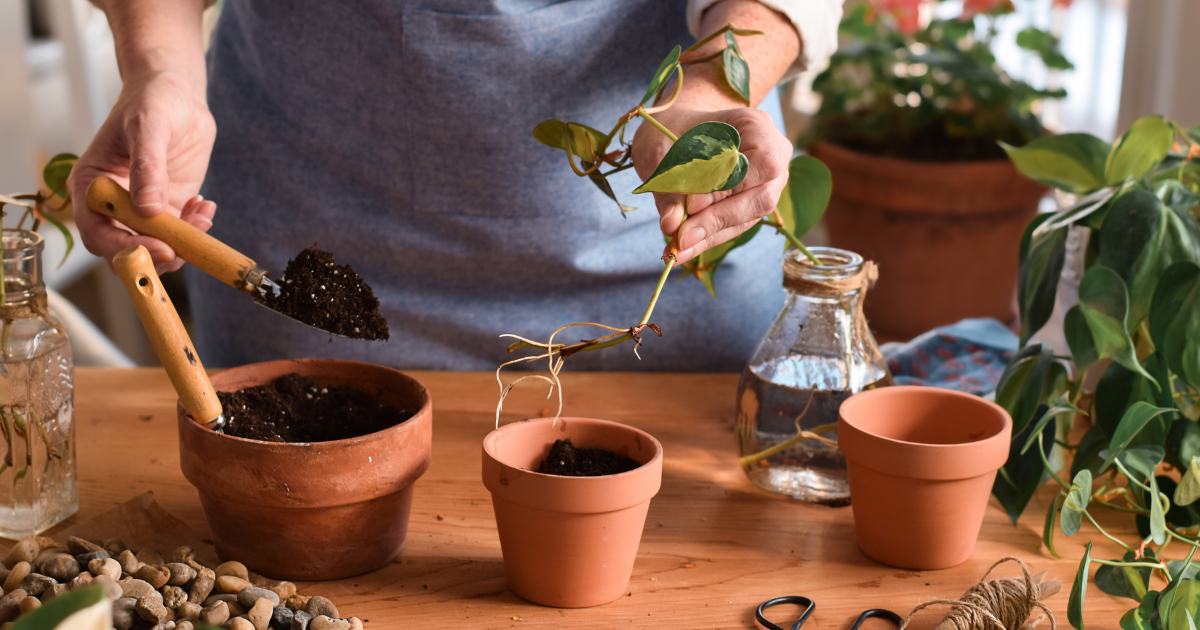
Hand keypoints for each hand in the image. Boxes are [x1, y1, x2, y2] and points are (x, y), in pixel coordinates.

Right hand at [68, 68, 216, 273]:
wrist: (177, 93)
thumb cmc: (152, 100)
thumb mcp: (148, 127)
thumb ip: (147, 168)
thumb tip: (147, 209)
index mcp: (92, 186)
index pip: (98, 232)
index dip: (125, 248)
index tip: (160, 247)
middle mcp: (113, 204)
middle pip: (126, 250)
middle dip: (157, 254)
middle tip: (187, 245)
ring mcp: (142, 210)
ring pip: (156, 248)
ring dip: (183, 243)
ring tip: (202, 214)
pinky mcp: (169, 208)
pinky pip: (181, 235)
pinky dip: (196, 230)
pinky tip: (205, 206)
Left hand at [631, 103, 791, 264]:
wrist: (676, 130)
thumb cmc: (670, 129)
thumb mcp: (662, 149)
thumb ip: (670, 185)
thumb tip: (672, 224)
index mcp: (756, 126)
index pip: (761, 163)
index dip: (730, 187)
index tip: (693, 205)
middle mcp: (773, 155)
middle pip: (761, 197)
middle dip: (718, 220)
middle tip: (680, 237)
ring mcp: (766, 183)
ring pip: (747, 217)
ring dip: (709, 235)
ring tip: (675, 249)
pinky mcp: (750, 205)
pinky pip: (733, 226)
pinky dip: (705, 238)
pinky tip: (680, 250)